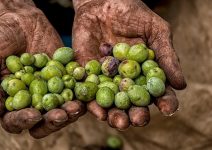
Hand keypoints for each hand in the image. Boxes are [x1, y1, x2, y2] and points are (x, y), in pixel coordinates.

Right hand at [0, 0, 84, 137]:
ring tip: (77, 107)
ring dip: (70, 111)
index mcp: (10, 100)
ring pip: (62, 108)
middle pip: (42, 120)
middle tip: (62, 114)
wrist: (18, 18)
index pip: (15, 120)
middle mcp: (31, 99)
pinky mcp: (65, 77)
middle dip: (53, 121)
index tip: (34, 115)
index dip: (23, 121)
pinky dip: (81, 92)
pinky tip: (85, 90)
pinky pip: (75, 88)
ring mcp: (50, 89)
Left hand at [72, 0, 185, 129]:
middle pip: (132, 103)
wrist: (102, 1)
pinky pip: (88, 92)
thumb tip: (180, 84)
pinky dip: (91, 103)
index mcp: (144, 72)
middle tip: (138, 120)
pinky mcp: (86, 74)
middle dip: (136, 114)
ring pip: (110, 103)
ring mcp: (105, 78)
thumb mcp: (155, 30)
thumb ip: (166, 56)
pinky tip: (97, 112)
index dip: (163, 101)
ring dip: (115, 115)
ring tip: (119, 122)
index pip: (156, 91)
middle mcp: (125, 79)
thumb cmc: (133, 13)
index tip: (168, 108)